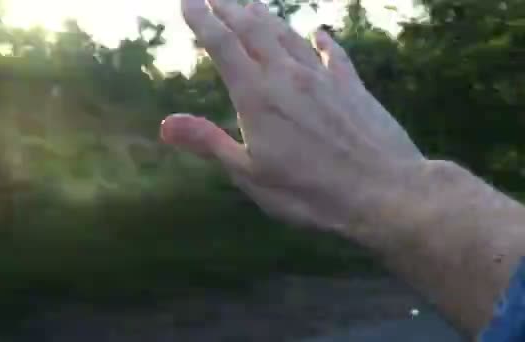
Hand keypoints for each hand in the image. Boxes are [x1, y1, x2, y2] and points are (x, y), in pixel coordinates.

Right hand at [161, 0, 425, 230]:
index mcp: (257, 97)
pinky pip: (334, 54)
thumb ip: (209, 143)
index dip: (202, 21)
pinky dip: (322, 41)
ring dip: (267, 18)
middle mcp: (288, 77)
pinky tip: (319, 33)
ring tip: (253, 4)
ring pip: (289, 36)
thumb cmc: (311, 193)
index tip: (188, 0)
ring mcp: (323, 78)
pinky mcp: (353, 88)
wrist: (383, 191)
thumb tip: (165, 124)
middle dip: (230, 9)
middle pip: (254, 30)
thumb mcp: (250, 175)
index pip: (223, 46)